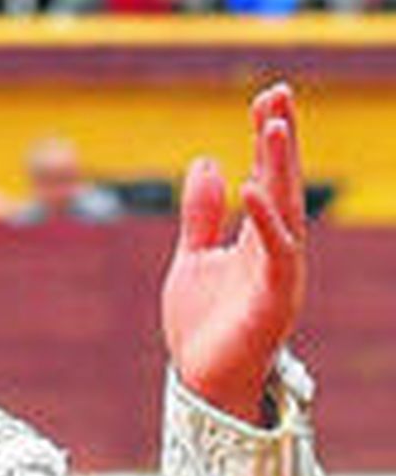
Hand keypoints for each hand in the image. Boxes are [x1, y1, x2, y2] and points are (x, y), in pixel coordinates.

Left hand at [161, 83, 306, 422]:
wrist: (200, 380)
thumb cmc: (202, 325)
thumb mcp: (191, 258)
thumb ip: (200, 215)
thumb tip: (206, 162)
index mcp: (256, 238)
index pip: (266, 177)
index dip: (266, 139)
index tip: (265, 97)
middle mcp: (275, 249)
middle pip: (281, 183)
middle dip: (280, 140)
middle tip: (277, 94)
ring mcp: (279, 273)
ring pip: (284, 210)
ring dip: (280, 167)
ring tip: (273, 126)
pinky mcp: (274, 299)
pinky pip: (276, 252)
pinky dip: (267, 220)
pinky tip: (253, 187)